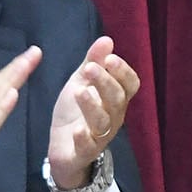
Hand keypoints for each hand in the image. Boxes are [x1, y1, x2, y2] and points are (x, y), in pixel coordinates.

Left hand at [46, 36, 140, 189]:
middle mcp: (113, 117)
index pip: (129, 85)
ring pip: (103, 122)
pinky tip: (78, 130)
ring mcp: (99, 136)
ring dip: (92, 106)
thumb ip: (93, 62)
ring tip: (79, 92)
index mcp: (115, 99)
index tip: (109, 58)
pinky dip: (84, 139)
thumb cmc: (75, 112)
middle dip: (105, 82)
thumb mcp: (81, 83)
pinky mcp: (83, 152)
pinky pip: (88, 147)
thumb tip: (106, 39)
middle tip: (89, 68)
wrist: (62, 148)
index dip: (123, 72)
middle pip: (116, 99)